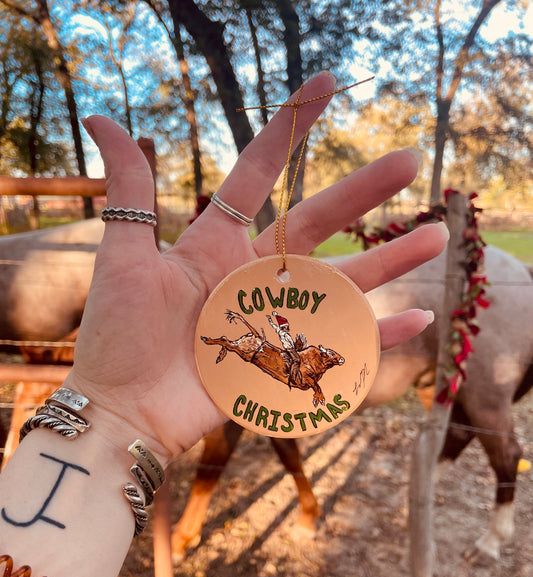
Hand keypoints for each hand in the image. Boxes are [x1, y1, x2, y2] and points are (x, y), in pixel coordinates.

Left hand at [66, 72, 446, 461]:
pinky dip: (380, 334)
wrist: (126, 409)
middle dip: (364, 191)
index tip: (323, 85)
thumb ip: (130, 190)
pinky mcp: (287, 360)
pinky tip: (419, 318)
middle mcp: (254, 273)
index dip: (291, 129)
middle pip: (319, 224)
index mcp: (217, 242)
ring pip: (344, 282)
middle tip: (410, 160)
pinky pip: (343, 344)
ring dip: (392, 261)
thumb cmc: (119, 336)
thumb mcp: (124, 256)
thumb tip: (99, 117)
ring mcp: (276, 317)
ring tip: (437, 236)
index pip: (260, 174)